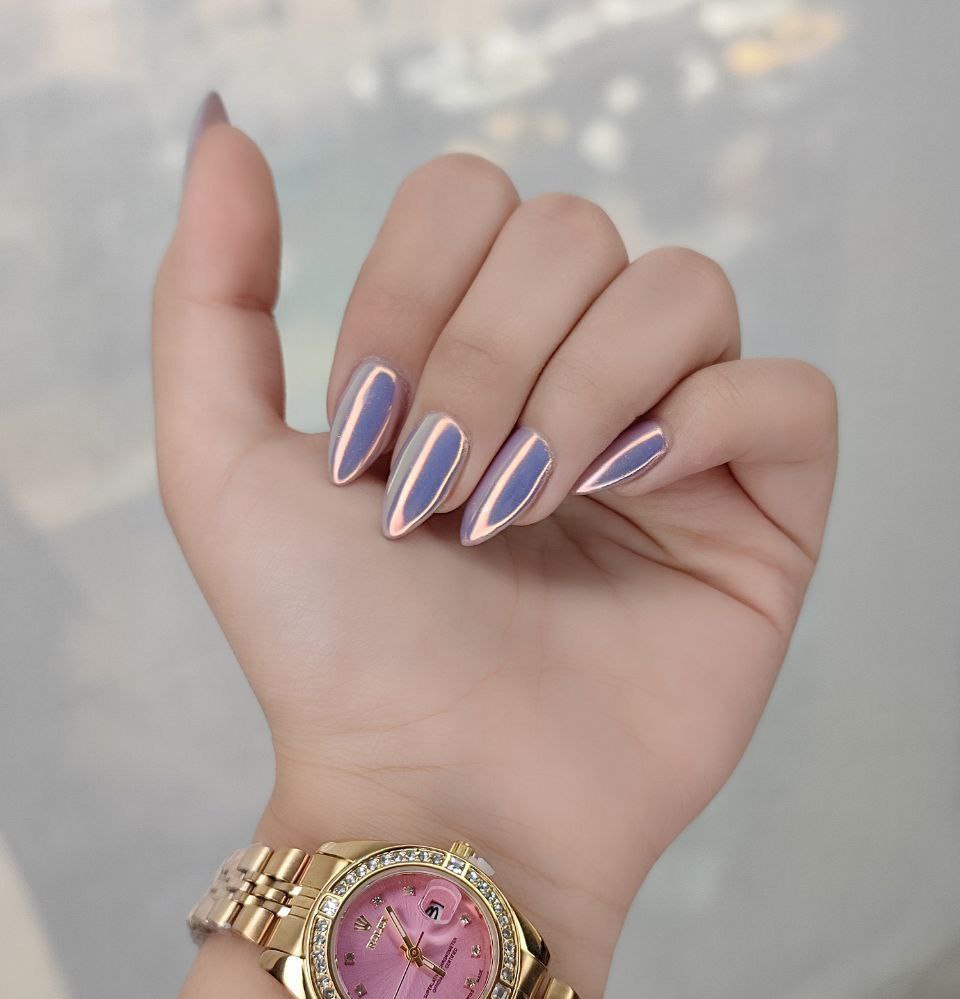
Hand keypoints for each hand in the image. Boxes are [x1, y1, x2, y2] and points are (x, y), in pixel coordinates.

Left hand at [155, 115, 835, 998]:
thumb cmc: (332, 652)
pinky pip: (788, 395)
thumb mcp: (222, 468)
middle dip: (488, 358)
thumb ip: (206, 297)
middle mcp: (575, 382)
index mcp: (465, 357)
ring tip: (529, 511)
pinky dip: (711, 421)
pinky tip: (636, 496)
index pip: (475, 201)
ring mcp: (675, 448)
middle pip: (577, 232)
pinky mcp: (761, 519)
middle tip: (445, 495)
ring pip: (683, 291)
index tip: (367, 440)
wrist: (434, 797)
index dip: (413, 294)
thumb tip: (224, 135)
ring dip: (585, 392)